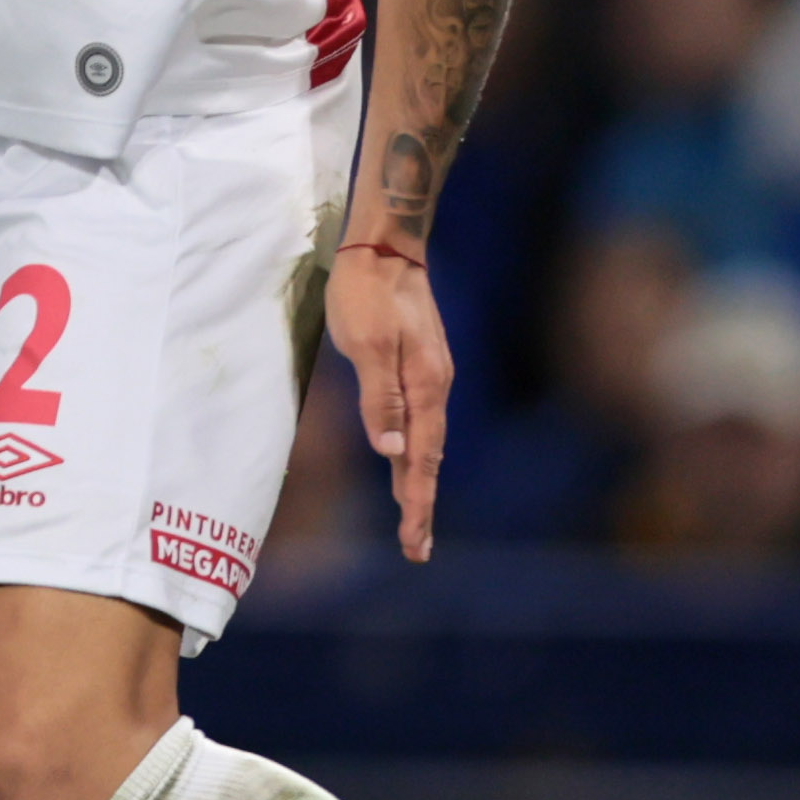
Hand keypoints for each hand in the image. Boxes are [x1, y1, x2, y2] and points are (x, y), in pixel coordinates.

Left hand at [325, 243, 450, 561]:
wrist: (385, 249)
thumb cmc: (366, 294)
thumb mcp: (365, 343)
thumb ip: (379, 397)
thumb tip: (390, 450)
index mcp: (424, 388)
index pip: (420, 460)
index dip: (416, 503)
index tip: (414, 543)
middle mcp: (434, 389)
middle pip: (427, 459)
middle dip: (420, 505)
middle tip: (417, 550)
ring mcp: (429, 378)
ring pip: (424, 443)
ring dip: (416, 482)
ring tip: (412, 520)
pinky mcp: (418, 367)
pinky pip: (419, 422)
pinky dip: (413, 452)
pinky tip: (405, 462)